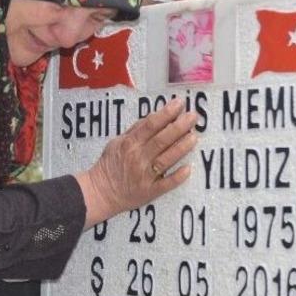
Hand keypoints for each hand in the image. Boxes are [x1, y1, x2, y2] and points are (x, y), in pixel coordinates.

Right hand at [75, 99, 198, 228]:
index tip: (179, 103)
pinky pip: (166, 184)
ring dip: (181, 147)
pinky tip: (189, 168)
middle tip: (193, 116)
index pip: (151, 125)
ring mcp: (145, 175)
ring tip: (194, 136)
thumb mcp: (117, 142)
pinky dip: (177, 176)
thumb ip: (136, 130)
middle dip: (179, 126)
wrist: (101, 192)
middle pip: (162, 140)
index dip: (166, 113)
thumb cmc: (110, 165)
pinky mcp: (150, 191)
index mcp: (130, 143)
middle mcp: (138, 157)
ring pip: (166, 159)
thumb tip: (154, 116)